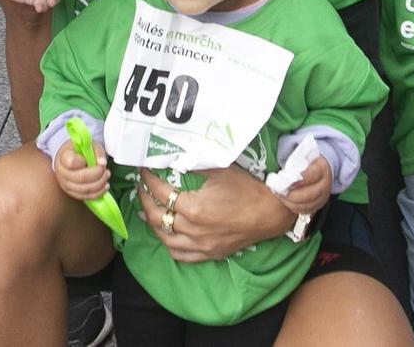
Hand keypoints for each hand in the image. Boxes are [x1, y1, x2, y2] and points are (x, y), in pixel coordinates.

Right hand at [53, 137, 111, 201]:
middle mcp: (62, 172)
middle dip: (97, 175)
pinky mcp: (71, 193)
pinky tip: (104, 187)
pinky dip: (97, 193)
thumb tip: (102, 163)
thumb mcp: (89, 145)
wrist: (70, 158)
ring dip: (99, 184)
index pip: (72, 162)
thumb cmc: (80, 151)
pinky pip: (85, 197)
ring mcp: (65, 184)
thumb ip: (97, 152)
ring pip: (84, 189)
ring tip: (106, 177)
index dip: (85, 162)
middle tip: (106, 171)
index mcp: (64, 157)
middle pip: (80, 178)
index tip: (92, 157)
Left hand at [136, 164, 294, 261]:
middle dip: (145, 201)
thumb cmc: (248, 189)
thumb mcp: (220, 170)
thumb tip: (177, 158)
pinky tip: (166, 236)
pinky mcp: (209, 254)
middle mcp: (192, 230)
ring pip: (165, 239)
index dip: (149, 180)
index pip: (161, 193)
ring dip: (152, 225)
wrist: (272, 213)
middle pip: (157, 217)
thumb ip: (195, 166)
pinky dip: (170, 245)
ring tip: (145, 212)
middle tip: (140, 188)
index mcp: (193, 208)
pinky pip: (181, 255)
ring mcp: (200, 245)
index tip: (143, 171)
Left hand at [275, 154, 332, 217]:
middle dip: (291, 195)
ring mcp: (323, 197)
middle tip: (278, 191)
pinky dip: (294, 207)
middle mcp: (325, 185)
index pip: (310, 176)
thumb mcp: (303, 157)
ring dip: (290, 202)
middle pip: (309, 194)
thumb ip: (294, 164)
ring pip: (306, 205)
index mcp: (322, 169)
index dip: (296, 180)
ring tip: (280, 195)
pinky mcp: (319, 205)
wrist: (321, 170)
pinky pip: (305, 210)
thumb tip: (283, 174)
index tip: (283, 181)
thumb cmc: (308, 163)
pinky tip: (286, 201)